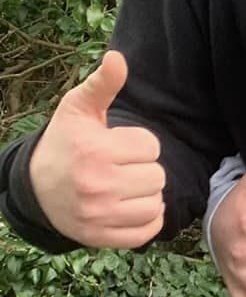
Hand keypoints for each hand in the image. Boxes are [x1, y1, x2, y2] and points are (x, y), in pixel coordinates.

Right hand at [28, 51, 163, 247]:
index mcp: (94, 151)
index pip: (151, 146)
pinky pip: (149, 231)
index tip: (117, 146)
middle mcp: (96, 185)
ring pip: (157, 204)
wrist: (36, 188)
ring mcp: (99, 216)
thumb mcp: (78, 109)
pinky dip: (146, 220)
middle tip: (120, 168)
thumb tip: (118, 58)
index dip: (138, 144)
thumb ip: (102, 84)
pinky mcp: (102, 238)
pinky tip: (127, 207)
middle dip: (143, 169)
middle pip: (158, 176)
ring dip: (146, 195)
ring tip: (123, 187)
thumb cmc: (66, 143)